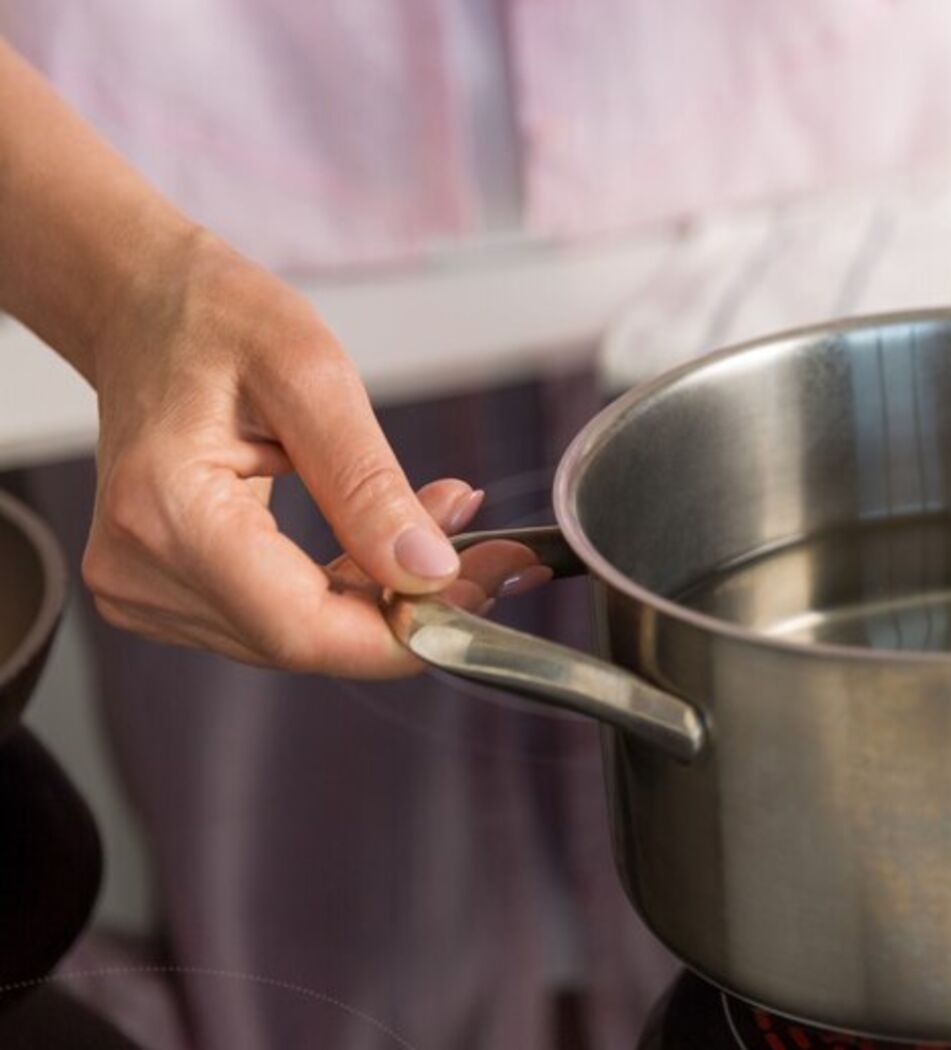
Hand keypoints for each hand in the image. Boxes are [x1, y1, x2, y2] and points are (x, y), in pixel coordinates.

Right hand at [78, 232, 475, 676]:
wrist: (145, 310)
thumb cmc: (215, 319)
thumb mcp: (311, 375)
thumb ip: (367, 482)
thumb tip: (428, 571)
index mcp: (166, 511)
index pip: (301, 629)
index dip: (406, 632)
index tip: (487, 583)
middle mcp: (139, 567)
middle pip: (305, 639)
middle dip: (410, 607)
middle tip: (492, 550)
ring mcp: (142, 585)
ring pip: (299, 634)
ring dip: (385, 593)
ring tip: (441, 515)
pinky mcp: (164, 589)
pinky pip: (278, 615)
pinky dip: (347, 586)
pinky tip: (389, 536)